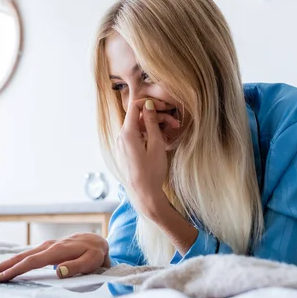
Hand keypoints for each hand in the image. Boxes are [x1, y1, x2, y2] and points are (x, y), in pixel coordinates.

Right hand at [0, 233, 109, 281]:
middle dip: (0, 267)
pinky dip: (10, 263)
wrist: (96, 240)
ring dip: (1, 266)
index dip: (16, 270)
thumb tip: (59, 271)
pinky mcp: (43, 250)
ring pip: (19, 256)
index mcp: (57, 250)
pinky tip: (1, 270)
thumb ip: (77, 266)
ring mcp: (44, 247)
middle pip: (19, 257)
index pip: (32, 261)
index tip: (2, 279)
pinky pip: (24, 257)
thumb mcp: (93, 260)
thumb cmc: (95, 252)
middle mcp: (47, 247)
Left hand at [117, 99, 179, 215]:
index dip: (150, 103)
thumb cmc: (152, 171)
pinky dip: (149, 135)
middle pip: (139, 118)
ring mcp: (122, 144)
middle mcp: (121, 137)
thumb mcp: (156, 144)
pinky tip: (162, 141)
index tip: (164, 107)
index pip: (135, 106)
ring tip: (171, 133)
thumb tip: (148, 105)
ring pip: (139, 128)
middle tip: (175, 124)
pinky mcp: (126, 151)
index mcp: (127, 133)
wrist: (144, 194)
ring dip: (155, 127)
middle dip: (157, 117)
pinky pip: (137, 137)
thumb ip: (151, 122)